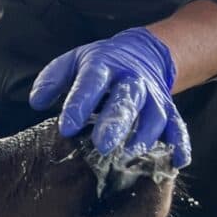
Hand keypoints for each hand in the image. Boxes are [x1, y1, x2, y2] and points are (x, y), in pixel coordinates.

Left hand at [29, 27, 190, 167]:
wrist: (145, 54)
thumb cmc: (100, 66)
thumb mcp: (73, 62)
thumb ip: (53, 80)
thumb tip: (36, 101)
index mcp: (104, 67)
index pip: (91, 83)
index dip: (80, 104)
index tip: (67, 127)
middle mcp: (132, 81)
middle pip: (126, 100)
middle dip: (116, 123)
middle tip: (103, 146)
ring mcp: (154, 97)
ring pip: (154, 116)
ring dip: (144, 137)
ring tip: (128, 158)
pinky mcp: (169, 111)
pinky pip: (178, 127)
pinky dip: (180, 144)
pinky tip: (177, 162)